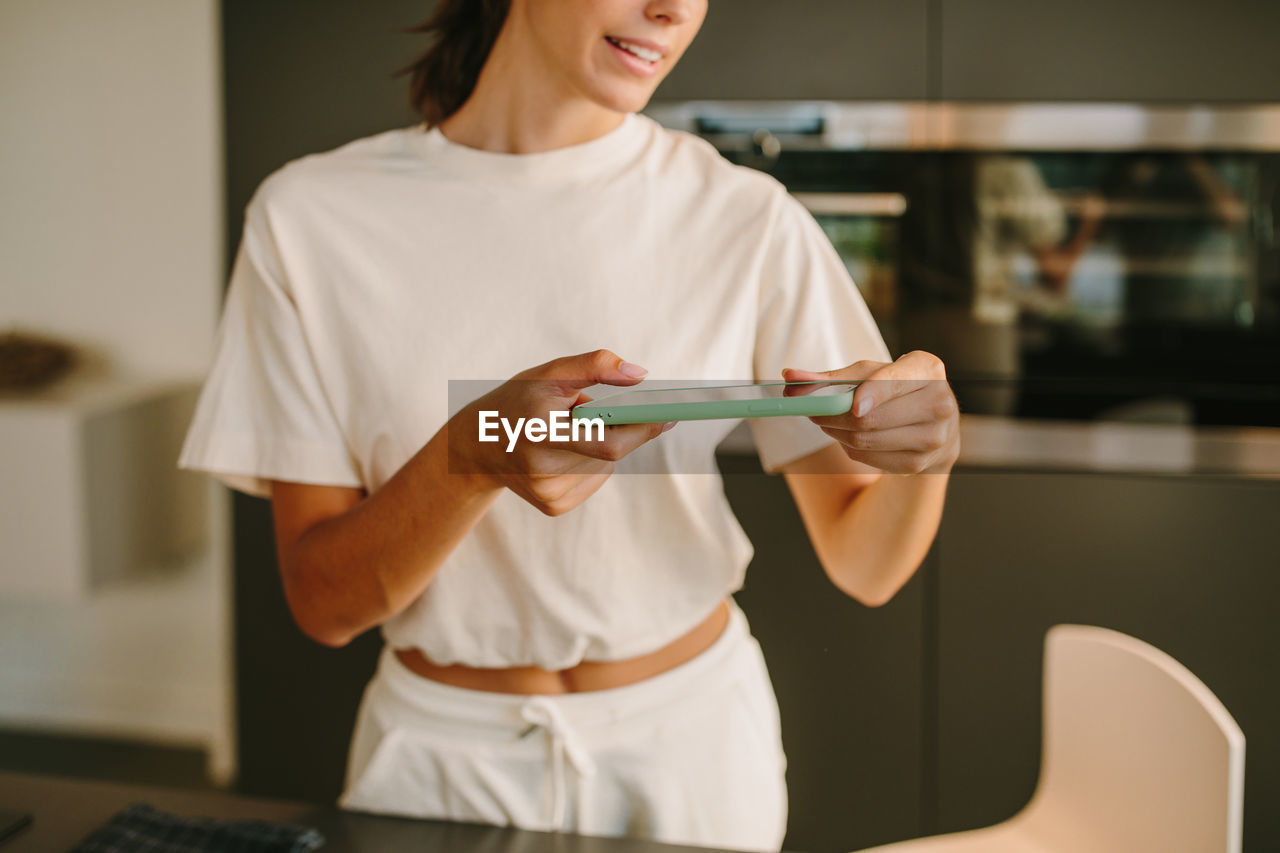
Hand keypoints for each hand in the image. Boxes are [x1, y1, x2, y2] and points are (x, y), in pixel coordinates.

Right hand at [451, 349, 672, 515]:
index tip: (671, 414)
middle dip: (627, 429)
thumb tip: (641, 376)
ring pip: (605, 464)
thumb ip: (593, 366)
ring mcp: (548, 493)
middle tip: (642, 412)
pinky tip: (565, 452)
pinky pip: (595, 479)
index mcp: (539, 430)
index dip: (643, 428)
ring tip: (571, 429)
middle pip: (611, 452)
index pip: (607, 439)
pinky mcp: (553, 507)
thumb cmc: (518, 401)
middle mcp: (542, 468)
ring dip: (602, 442)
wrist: (475, 446)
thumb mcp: (547, 374)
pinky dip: (591, 461)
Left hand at [782, 351, 959, 474]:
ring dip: (836, 432)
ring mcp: (933, 438)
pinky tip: (850, 436)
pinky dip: (849, 448)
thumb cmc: (893, 390)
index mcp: (929, 370)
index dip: (874, 393)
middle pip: (872, 417)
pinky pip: (868, 457)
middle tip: (811, 411)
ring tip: (828, 422)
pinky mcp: (920, 464)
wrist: (931, 426)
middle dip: (834, 415)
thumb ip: (829, 376)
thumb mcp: (868, 374)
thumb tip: (789, 376)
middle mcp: (940, 403)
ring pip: (866, 440)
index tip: (853, 404)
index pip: (897, 381)